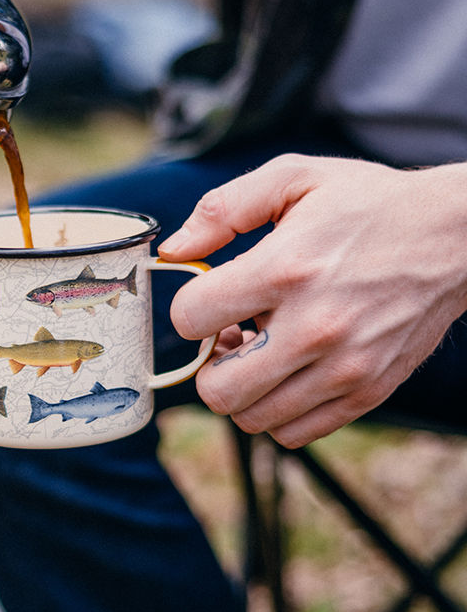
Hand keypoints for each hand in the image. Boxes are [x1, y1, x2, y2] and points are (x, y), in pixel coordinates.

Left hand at [157, 154, 466, 446]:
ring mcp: (345, 368)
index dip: (186, 308)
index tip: (207, 296)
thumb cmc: (366, 203)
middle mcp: (315, 327)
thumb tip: (173, 250)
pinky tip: (286, 369)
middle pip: (217, 390)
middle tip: (226, 335)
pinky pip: (294, 432)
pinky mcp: (368, 391)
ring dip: (241, 388)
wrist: (455, 235)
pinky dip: (276, 409)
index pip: (190, 318)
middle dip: (206, 364)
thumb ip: (221, 210)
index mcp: (286, 269)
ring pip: (253, 418)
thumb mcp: (292, 178)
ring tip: (259, 350)